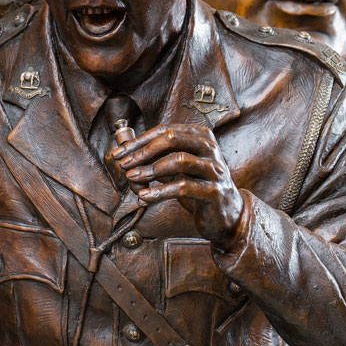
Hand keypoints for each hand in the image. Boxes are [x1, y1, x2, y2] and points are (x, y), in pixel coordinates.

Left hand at [111, 123, 243, 247]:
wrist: (225, 214)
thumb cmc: (198, 187)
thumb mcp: (177, 169)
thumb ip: (157, 159)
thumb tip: (126, 156)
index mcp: (200, 136)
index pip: (165, 130)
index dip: (139, 141)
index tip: (120, 152)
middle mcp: (209, 148)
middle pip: (172, 139)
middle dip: (143, 151)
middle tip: (125, 164)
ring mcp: (214, 169)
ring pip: (179, 160)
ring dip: (151, 169)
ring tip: (133, 178)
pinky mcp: (214, 191)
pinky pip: (183, 187)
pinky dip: (160, 191)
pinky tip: (145, 196)